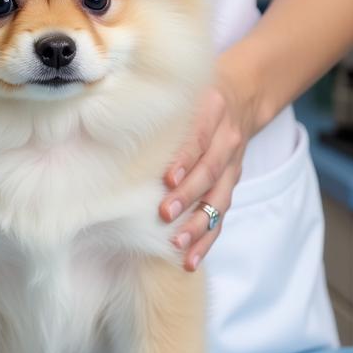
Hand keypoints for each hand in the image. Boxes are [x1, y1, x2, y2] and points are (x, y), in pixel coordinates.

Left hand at [159, 60, 258, 270]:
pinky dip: (208, 239)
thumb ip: (157, 107)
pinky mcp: (232, 184)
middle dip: (188, 195)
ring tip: (179, 245)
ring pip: (219, 199)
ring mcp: (233, 165)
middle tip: (165, 213)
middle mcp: (226, 140)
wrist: (241, 96)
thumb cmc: (196, 99)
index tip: (166, 178)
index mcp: (212, 113)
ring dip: (199, 225)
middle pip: (210, 171)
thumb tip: (110, 125)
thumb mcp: (184, 93)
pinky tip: (191, 260)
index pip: (198, 138)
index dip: (184, 159)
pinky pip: (222, 216)